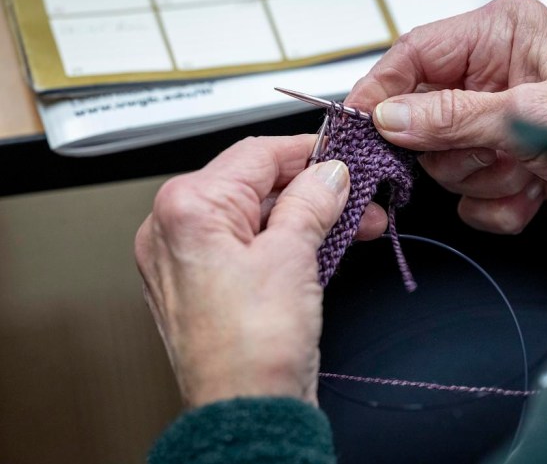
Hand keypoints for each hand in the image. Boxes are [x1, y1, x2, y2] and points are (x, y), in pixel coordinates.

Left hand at [134, 135, 384, 408]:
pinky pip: (248, 246)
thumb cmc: (251, 350)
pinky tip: (325, 241)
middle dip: (313, 189)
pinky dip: (286, 241)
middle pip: (254, 185)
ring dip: (306, 216)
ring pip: (255, 217)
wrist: (246, 413)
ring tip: (353, 222)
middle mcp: (173, 229)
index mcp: (186, 209)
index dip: (307, 151)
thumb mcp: (292, 255)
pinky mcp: (204, 285)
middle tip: (356, 193)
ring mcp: (186, 259)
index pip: (255, 155)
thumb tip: (328, 174)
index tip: (341, 152)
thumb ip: (311, 201)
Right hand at [347, 0, 546, 252]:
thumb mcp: (529, 118)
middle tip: (491, 151)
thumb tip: (391, 116)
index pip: (415, 53)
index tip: (360, 122)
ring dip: (485, 178)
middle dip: (457, 148)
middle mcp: (495, 73)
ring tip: (527, 169)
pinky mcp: (502, 162)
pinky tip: (536, 189)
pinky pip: (467, 195)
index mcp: (502, 35)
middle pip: (423, 116)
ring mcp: (496, 121)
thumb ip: (453, 116)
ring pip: (443, 162)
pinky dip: (500, 204)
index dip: (383, 89)